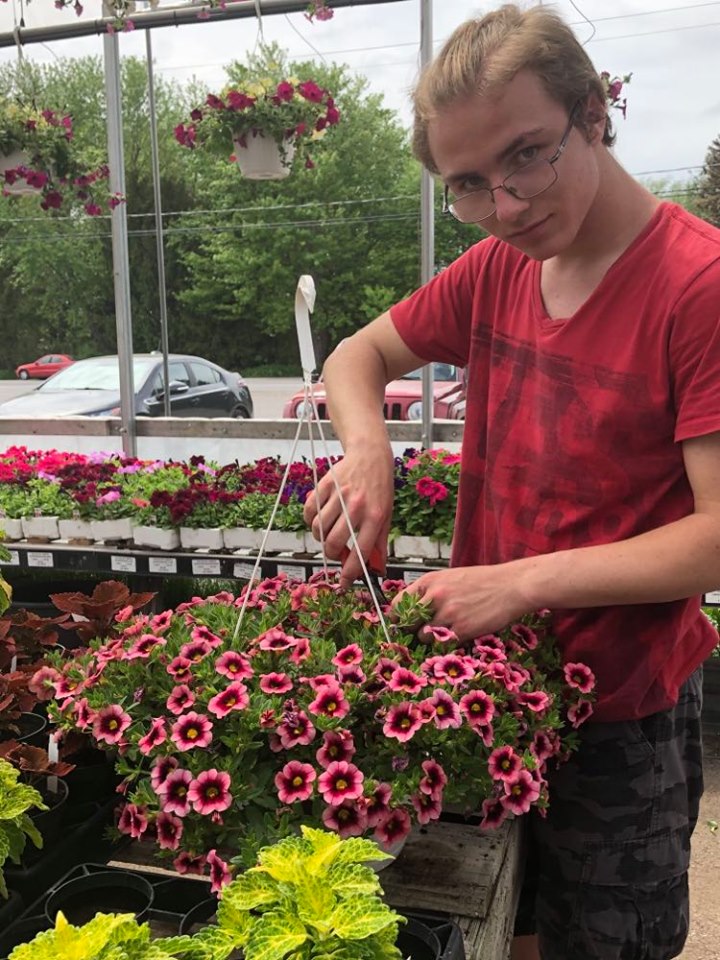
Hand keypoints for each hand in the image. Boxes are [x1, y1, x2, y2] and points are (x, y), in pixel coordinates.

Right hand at [303, 444, 394, 587]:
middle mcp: (356, 506)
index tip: (345, 582)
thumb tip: (377, 569)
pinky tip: (318, 519)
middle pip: (334, 542)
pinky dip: (310, 520)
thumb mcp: (386, 515)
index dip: (351, 571)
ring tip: (327, 533)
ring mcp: (339, 495)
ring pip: (319, 528)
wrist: (370, 456)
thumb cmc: (380, 487)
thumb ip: (380, 543)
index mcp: (375, 516)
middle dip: (331, 554)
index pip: (361, 551)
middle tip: (335, 551)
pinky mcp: (325, 485)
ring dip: (320, 537)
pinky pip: (309, 511)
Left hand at [395, 564, 532, 639]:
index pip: (398, 603)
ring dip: (430, 640)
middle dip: (412, 631)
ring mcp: (448, 613)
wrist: (512, 586)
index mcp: (430, 581)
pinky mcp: (462, 629)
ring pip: (423, 637)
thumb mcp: (452, 577)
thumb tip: (414, 610)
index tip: (400, 625)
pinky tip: (455, 639)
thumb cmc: (485, 581)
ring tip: (443, 635)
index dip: (398, 618)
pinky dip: (445, 646)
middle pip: (408, 623)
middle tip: (420, 635)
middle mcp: (435, 596)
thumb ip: (432, 592)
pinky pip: (442, 645)